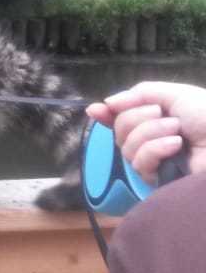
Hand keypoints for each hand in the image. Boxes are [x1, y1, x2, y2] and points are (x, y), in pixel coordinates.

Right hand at [86, 81, 205, 181]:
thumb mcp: (175, 94)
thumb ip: (139, 94)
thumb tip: (105, 104)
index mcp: (158, 118)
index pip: (122, 118)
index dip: (107, 114)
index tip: (96, 109)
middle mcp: (152, 138)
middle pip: (119, 129)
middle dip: (136, 117)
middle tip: (160, 114)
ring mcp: (154, 160)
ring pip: (127, 145)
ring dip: (150, 132)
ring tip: (177, 132)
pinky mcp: (157, 178)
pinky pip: (140, 162)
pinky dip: (155, 149)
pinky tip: (175, 146)